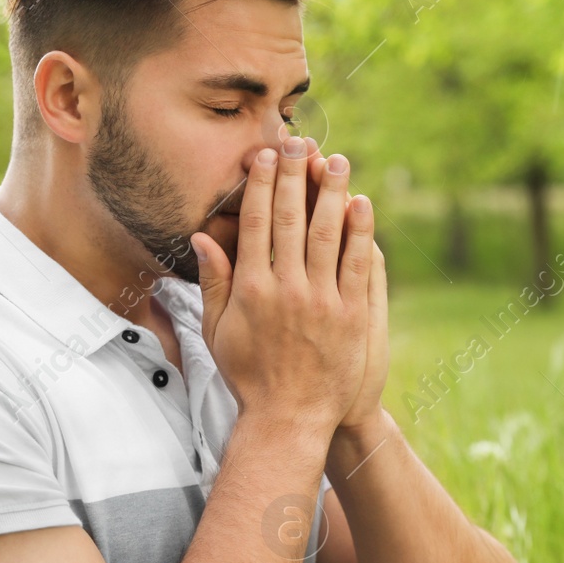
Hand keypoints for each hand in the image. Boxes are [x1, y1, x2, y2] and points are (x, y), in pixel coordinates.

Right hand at [190, 136, 373, 436]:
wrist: (289, 419)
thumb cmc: (249, 377)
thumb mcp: (218, 331)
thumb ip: (212, 282)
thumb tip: (201, 236)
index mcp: (250, 289)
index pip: (256, 223)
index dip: (261, 185)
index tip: (264, 156)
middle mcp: (285, 289)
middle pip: (291, 218)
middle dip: (294, 175)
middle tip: (298, 142)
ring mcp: (321, 301)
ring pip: (327, 233)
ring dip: (331, 192)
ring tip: (335, 160)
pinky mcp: (351, 315)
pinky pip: (357, 264)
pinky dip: (360, 231)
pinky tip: (361, 204)